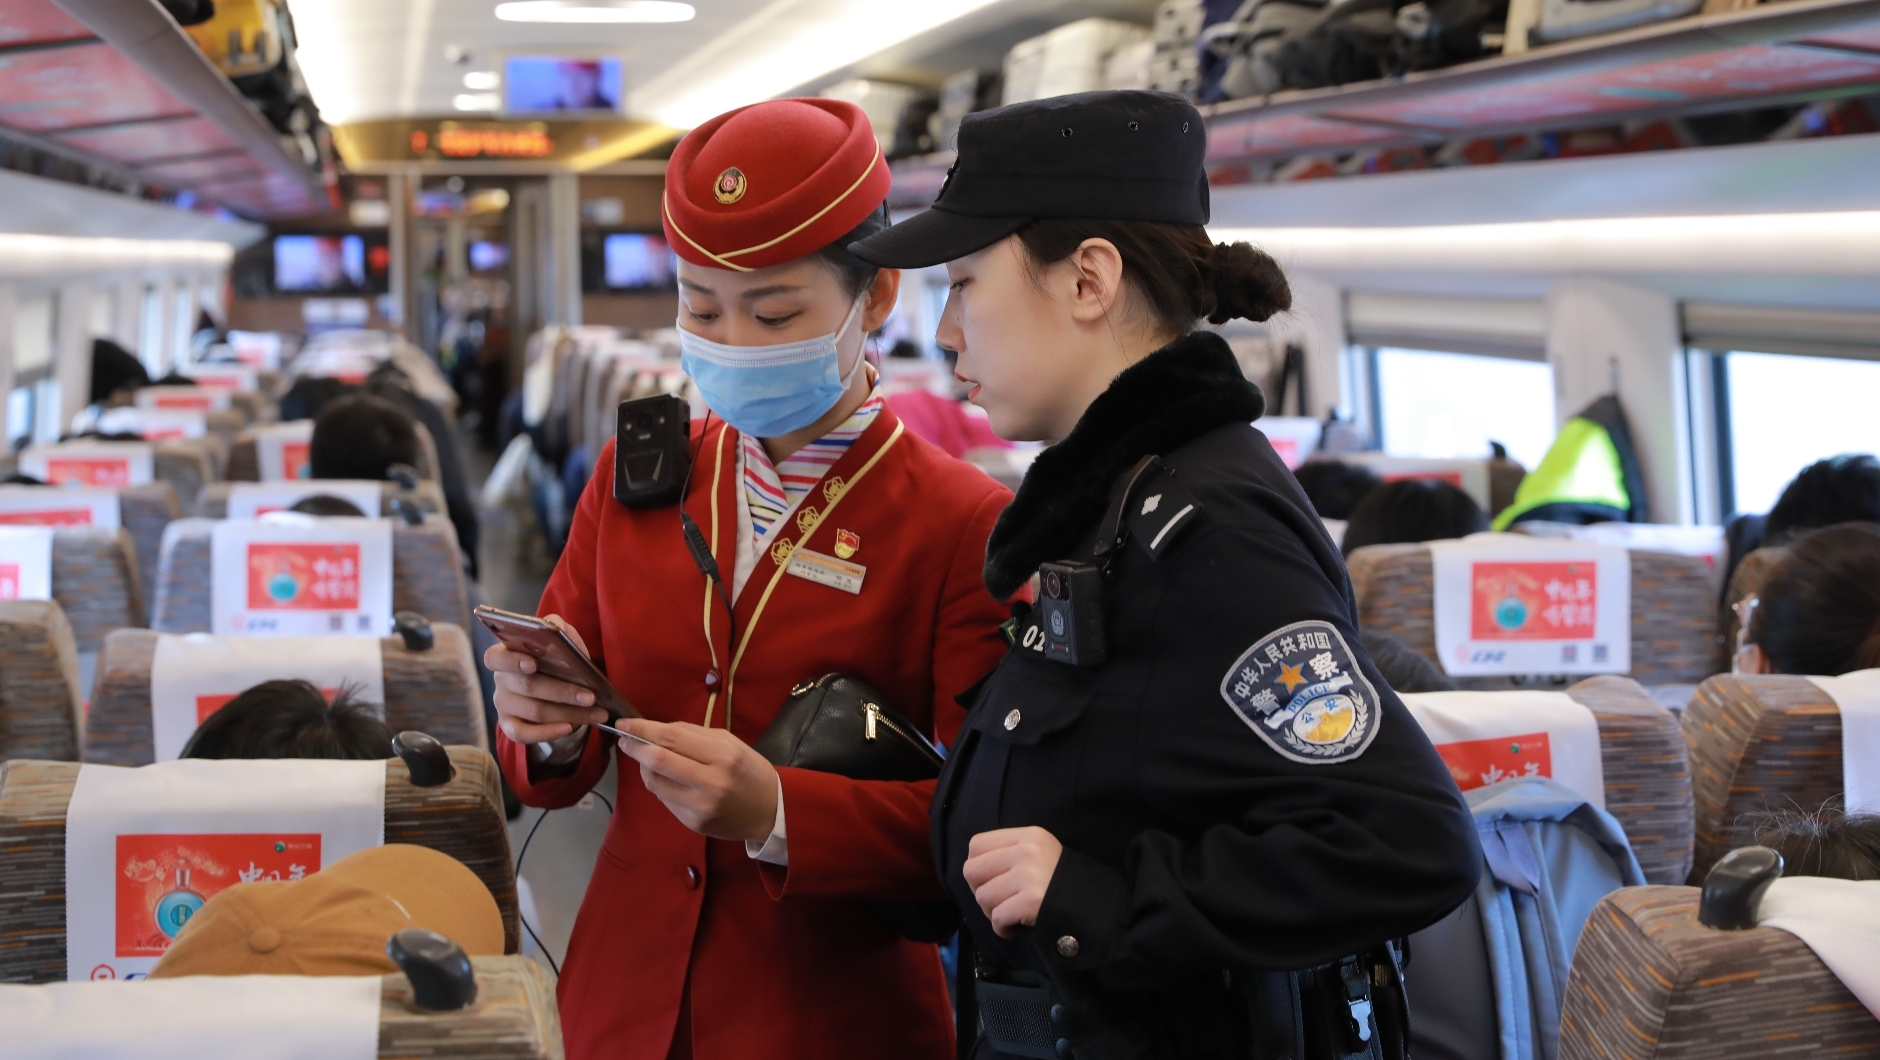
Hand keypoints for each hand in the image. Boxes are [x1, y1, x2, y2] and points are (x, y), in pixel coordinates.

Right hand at [484, 614, 607, 742]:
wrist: (555, 688)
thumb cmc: (555, 660)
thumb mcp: (559, 642)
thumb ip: (558, 629)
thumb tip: (556, 626)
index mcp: (505, 654)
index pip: (495, 658)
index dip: (512, 661)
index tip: (533, 664)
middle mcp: (500, 680)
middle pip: (528, 687)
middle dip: (563, 692)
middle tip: (591, 696)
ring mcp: (503, 705)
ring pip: (534, 712)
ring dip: (568, 713)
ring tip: (595, 712)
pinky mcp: (509, 725)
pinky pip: (523, 734)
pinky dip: (547, 733)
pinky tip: (569, 728)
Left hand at [616, 719, 779, 842]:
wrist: (771, 811)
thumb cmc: (750, 770)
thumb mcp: (730, 742)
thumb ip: (693, 734)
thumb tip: (658, 730)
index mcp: (723, 756)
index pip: (672, 738)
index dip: (643, 729)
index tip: (624, 724)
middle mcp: (711, 782)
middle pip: (658, 761)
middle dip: (635, 748)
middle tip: (624, 739)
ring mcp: (700, 807)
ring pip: (655, 783)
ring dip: (645, 768)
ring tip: (648, 759)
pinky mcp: (693, 823)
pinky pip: (665, 799)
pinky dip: (660, 785)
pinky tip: (668, 779)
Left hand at [962, 827, 1062, 937]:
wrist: (1095, 906)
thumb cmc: (1062, 883)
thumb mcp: (1041, 854)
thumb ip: (1010, 854)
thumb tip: (975, 873)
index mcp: (1028, 836)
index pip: (976, 845)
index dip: (978, 867)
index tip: (992, 881)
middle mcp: (1027, 851)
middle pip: (972, 870)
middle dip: (981, 891)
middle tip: (999, 901)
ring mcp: (1030, 875)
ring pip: (983, 897)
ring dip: (993, 913)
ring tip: (1012, 914)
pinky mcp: (1032, 900)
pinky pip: (997, 918)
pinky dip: (1002, 928)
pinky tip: (1015, 928)